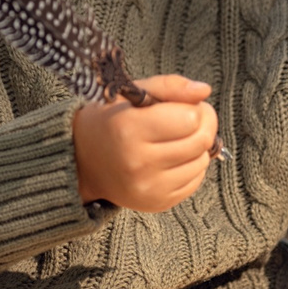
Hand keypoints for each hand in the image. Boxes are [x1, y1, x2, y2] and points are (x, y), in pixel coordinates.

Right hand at [72, 75, 218, 212]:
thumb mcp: (130, 93)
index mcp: (128, 128)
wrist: (83, 162)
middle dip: (204, 125)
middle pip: (200, 140)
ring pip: (202, 161)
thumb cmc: (110, 121)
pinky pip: (195, 181)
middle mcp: (138, 162)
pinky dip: (191, 166)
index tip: (187, 105)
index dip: (195, 108)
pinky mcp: (157, 202)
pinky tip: (173, 158)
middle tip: (191, 118)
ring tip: (178, 138)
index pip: (190, 118)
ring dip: (198, 147)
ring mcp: (148, 187)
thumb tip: (203, 91)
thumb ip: (168, 86)